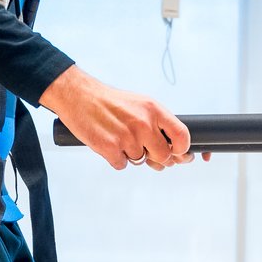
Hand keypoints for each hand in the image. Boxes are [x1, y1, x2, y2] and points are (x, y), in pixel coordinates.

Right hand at [41, 65, 195, 170]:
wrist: (79, 96)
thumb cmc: (110, 101)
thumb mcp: (140, 104)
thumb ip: (158, 124)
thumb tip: (175, 151)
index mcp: (153, 109)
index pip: (181, 136)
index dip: (181, 149)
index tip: (177, 153)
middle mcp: (143, 123)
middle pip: (163, 156)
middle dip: (155, 157)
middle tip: (143, 149)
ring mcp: (126, 137)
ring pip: (140, 161)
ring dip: (131, 155)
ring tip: (119, 138)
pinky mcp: (109, 148)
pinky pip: (122, 165)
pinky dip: (116, 158)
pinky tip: (109, 143)